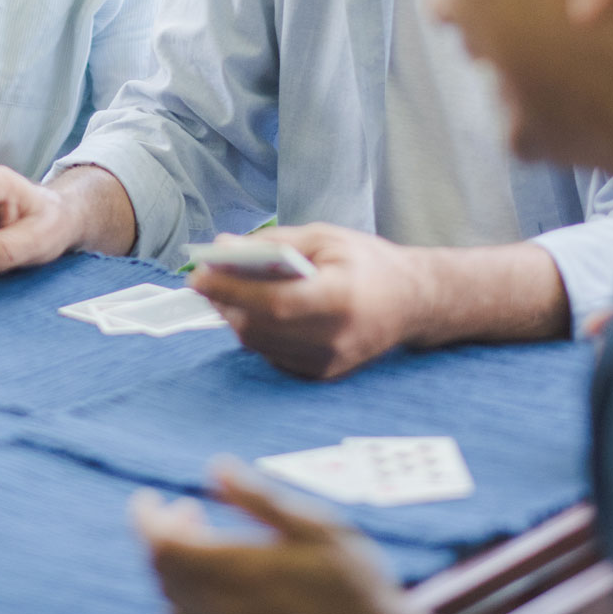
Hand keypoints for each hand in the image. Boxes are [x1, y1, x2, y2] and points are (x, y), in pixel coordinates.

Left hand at [132, 459, 417, 613]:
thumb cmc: (353, 585)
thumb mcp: (319, 530)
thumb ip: (261, 499)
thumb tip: (216, 466)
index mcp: (237, 571)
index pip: (161, 545)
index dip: (145, 518)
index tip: (149, 497)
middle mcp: (219, 607)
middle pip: (162, 570)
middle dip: (164, 533)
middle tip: (189, 510)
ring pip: (171, 597)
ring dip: (175, 563)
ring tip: (203, 540)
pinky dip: (187, 593)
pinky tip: (216, 579)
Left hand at [187, 225, 418, 379]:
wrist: (413, 302)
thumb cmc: (367, 263)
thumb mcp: (324, 238)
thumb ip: (273, 243)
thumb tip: (224, 248)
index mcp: (341, 299)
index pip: (273, 303)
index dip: (231, 291)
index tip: (199, 275)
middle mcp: (335, 339)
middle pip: (260, 328)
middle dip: (224, 303)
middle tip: (203, 279)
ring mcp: (329, 364)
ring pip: (260, 345)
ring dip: (234, 317)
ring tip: (221, 291)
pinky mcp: (322, 375)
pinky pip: (273, 355)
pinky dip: (256, 332)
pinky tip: (251, 310)